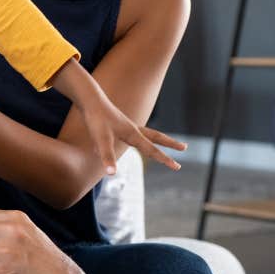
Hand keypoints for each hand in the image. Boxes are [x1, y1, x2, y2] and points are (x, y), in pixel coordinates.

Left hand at [51, 58, 184, 173]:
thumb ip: (107, 156)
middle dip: (170, 144)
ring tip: (166, 142)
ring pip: (147, 133)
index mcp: (132, 134)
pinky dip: (135, 138)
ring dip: (157, 139)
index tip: (178, 167)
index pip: (152, 150)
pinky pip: (130, 133)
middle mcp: (132, 128)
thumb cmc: (96, 119)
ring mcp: (126, 124)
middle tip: (184, 147)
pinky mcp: (118, 122)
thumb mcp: (101, 139)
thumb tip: (111, 174)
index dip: (165, 159)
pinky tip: (127, 140)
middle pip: (156, 137)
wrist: (90, 100)